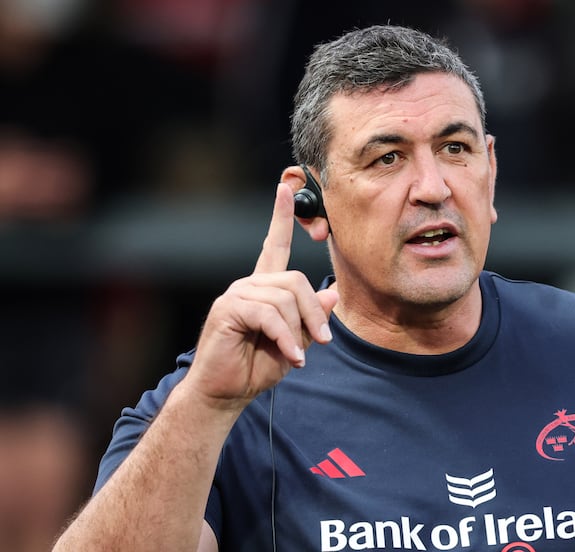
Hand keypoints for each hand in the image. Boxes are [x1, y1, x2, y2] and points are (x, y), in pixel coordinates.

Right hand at [185, 180, 337, 411]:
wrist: (225, 393)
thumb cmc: (256, 368)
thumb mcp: (296, 342)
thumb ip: (311, 317)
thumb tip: (332, 292)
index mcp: (263, 288)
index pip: (274, 245)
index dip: (281, 217)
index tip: (287, 188)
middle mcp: (249, 284)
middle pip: (295, 280)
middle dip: (314, 312)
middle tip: (322, 341)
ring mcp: (236, 294)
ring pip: (284, 298)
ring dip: (299, 330)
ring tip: (299, 356)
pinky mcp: (228, 309)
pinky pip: (269, 314)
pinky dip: (286, 338)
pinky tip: (291, 357)